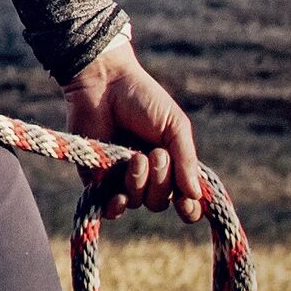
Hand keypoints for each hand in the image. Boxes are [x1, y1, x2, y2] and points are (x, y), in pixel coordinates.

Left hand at [65, 36, 206, 220]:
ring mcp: (120, 177)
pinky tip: (118, 197)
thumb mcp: (175, 126)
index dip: (188, 208)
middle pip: (159, 202)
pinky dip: (114, 207)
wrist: (103, 81)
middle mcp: (147, 176)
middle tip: (155, 153)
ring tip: (134, 156)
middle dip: (161, 182)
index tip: (185, 203)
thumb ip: (186, 160)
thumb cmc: (143, 98)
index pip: (184, 201)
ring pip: (136, 202)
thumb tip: (195, 195)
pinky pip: (107, 206)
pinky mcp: (95, 176)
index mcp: (171, 165)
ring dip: (139, 183)